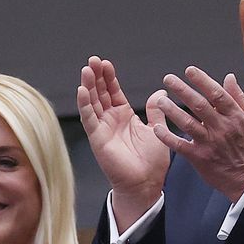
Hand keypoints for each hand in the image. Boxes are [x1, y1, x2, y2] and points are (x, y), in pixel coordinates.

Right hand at [77, 57, 171, 221]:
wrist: (146, 182)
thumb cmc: (152, 161)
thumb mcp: (156, 129)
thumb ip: (155, 111)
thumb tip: (160, 92)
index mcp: (123, 116)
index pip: (112, 92)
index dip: (109, 77)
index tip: (105, 63)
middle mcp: (110, 120)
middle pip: (100, 93)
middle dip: (96, 76)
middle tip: (93, 60)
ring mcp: (102, 129)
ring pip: (92, 103)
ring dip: (88, 86)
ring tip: (87, 69)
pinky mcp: (97, 138)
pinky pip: (89, 119)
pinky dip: (85, 105)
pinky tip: (82, 90)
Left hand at [145, 66, 243, 201]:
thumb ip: (238, 98)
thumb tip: (229, 77)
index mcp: (234, 116)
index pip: (216, 94)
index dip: (202, 81)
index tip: (189, 70)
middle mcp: (221, 127)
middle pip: (199, 105)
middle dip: (182, 90)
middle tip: (168, 79)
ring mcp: (209, 143)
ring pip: (187, 123)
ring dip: (172, 111)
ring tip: (159, 101)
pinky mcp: (199, 157)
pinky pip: (180, 145)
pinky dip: (167, 137)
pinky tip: (157, 128)